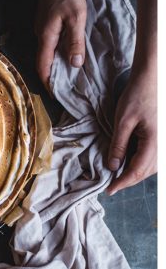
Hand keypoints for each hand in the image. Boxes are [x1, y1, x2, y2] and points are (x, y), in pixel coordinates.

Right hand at [34, 0, 86, 87]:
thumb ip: (75, 42)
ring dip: (53, 63)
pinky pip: (48, 43)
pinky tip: (64, 52)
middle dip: (50, 76)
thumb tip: (75, 65)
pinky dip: (54, 51)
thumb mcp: (77, 18)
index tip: (53, 95)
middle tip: (62, 87)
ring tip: (65, 72)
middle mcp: (39, 36)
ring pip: (45, 52)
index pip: (43, 66)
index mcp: (46, 37)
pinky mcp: (44, 23)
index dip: (47, 82)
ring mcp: (40, 29)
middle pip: (42, 61)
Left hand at [107, 67, 156, 194]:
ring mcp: (165, 141)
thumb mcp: (123, 121)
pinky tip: (130, 162)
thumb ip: (118, 146)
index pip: (138, 171)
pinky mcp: (163, 137)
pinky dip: (143, 163)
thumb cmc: (138, 95)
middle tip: (112, 185)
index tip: (109, 190)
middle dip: (129, 180)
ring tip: (119, 175)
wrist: (154, 78)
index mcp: (155, 142)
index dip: (122, 183)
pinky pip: (156, 157)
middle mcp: (164, 144)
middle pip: (147, 172)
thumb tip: (113, 167)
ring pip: (153, 166)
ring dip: (137, 173)